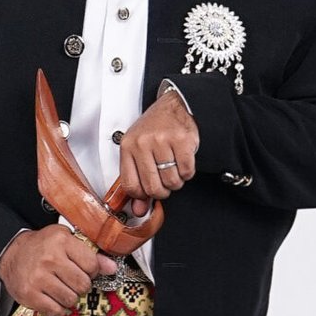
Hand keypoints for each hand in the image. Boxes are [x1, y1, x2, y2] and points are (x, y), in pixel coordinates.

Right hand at [0, 224, 100, 312]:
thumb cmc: (41, 247)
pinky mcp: (29, 294)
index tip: (85, 270)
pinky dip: (59, 309)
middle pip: (83, 285)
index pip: (92, 264)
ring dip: (70, 298)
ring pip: (71, 299)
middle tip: (72, 281)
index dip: (92, 270)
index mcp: (61, 241)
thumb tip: (111, 268)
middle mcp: (49, 259)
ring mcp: (38, 278)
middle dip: (81, 286)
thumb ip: (90, 254)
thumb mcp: (66, 241)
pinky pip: (55, 310)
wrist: (11, 254)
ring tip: (62, 289)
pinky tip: (55, 299)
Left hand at [116, 87, 198, 212]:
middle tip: (165, 182)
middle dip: (163, 191)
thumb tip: (139, 210)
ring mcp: (163, 141)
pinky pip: (187, 171)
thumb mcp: (139, 152)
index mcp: (128, 147)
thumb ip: (138, 182)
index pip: (131, 186)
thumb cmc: (154, 130)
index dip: (143, 195)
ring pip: (172, 182)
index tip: (149, 191)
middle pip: (153, 187)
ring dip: (176, 181)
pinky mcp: (182, 140)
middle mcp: (143, 143)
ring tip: (174, 169)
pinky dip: (187, 172)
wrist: (173, 105)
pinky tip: (183, 162)